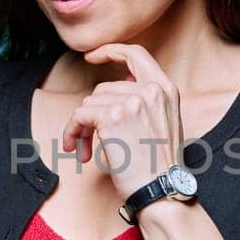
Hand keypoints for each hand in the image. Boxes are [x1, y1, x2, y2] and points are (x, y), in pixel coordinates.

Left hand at [61, 42, 184, 201]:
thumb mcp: (164, 123)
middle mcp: (151, 90)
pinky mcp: (112, 116)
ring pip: (89, 104)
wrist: (162, 189)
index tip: (92, 57)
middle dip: (92, 115)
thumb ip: (147, 99)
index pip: (137, 54)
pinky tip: (79, 151)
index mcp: (166, 89)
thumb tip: (122, 80)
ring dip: (83, 128)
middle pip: (103, 89)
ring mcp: (132, 101)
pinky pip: (79, 116)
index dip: (111, 51)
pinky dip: (73, 132)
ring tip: (88, 151)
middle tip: (90, 141)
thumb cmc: (160, 166)